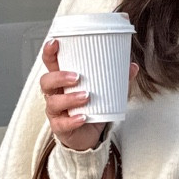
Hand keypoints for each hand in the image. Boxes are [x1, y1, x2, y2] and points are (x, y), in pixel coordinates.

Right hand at [39, 38, 136, 152]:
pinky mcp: (60, 127)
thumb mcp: (104, 91)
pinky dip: (72, 120)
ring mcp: (55, 111)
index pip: (50, 63)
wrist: (88, 136)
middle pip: (46, 81)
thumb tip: (132, 66)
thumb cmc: (92, 108)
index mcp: (62, 80)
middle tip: (77, 77)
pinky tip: (83, 117)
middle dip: (59, 77)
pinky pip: (61, 124)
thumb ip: (117, 79)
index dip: (49, 52)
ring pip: (53, 102)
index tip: (55, 42)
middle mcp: (55, 94)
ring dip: (69, 98)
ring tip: (86, 96)